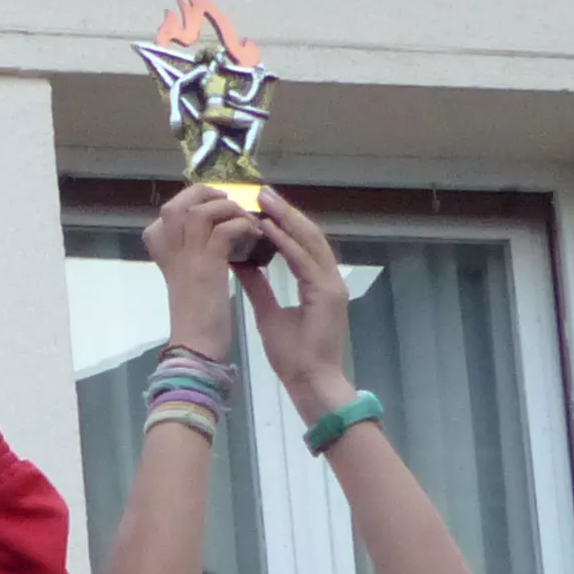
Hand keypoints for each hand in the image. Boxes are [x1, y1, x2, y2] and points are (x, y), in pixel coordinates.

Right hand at [140, 182, 256, 363]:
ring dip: (229, 210)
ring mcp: (186, 256)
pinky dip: (242, 227)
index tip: (215, 210)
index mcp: (161, 252)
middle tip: (229, 203)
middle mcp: (169, 250)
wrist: (197, 346)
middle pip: (178, 204)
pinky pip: (224, 230)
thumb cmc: (196, 317)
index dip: (193, 203)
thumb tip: (215, 232)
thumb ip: (192, 253)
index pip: (169, 213)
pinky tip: (254, 236)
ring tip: (246, 221)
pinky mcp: (206, 266)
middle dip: (206, 196)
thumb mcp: (188, 277)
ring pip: (201, 210)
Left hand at [233, 196, 360, 424]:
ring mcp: (332, 284)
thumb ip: (259, 287)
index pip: (301, 243)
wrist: (311, 382)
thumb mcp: (268, 313)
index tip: (261, 206)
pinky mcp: (328, 294)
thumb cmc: (293, 356)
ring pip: (310, 241)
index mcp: (318, 282)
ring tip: (265, 202)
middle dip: (285, 212)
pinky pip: (305, 261)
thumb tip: (242, 264)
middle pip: (308, 234)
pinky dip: (287, 243)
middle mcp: (329, 278)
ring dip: (287, 219)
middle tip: (262, 192)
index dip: (283, 222)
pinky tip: (269, 229)